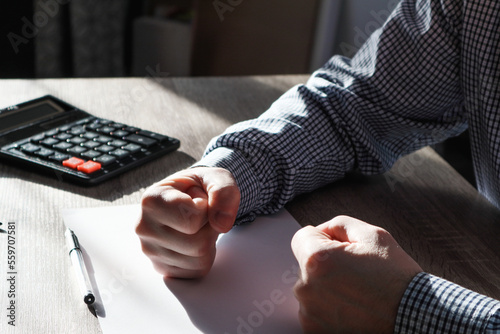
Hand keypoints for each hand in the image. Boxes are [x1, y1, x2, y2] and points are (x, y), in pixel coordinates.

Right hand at [136, 167, 239, 277]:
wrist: (189, 197)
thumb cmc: (199, 187)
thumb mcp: (216, 177)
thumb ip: (223, 192)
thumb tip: (222, 224)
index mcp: (152, 200)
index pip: (192, 219)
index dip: (205, 208)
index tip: (196, 199)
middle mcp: (145, 227)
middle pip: (198, 244)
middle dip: (209, 228)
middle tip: (200, 214)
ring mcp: (151, 251)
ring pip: (199, 259)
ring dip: (208, 241)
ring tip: (197, 225)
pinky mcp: (162, 267)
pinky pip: (197, 271)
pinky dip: (204, 256)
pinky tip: (194, 239)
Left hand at [291, 216, 421, 332]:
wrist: (414, 318)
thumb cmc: (395, 277)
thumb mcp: (372, 235)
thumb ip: (338, 225)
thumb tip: (320, 231)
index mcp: (317, 259)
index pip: (301, 237)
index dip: (323, 238)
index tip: (342, 249)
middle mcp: (307, 287)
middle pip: (305, 263)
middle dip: (325, 263)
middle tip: (355, 273)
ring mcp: (309, 312)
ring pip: (310, 286)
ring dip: (325, 286)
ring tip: (356, 292)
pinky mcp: (314, 330)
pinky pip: (313, 309)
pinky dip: (327, 307)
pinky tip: (351, 308)